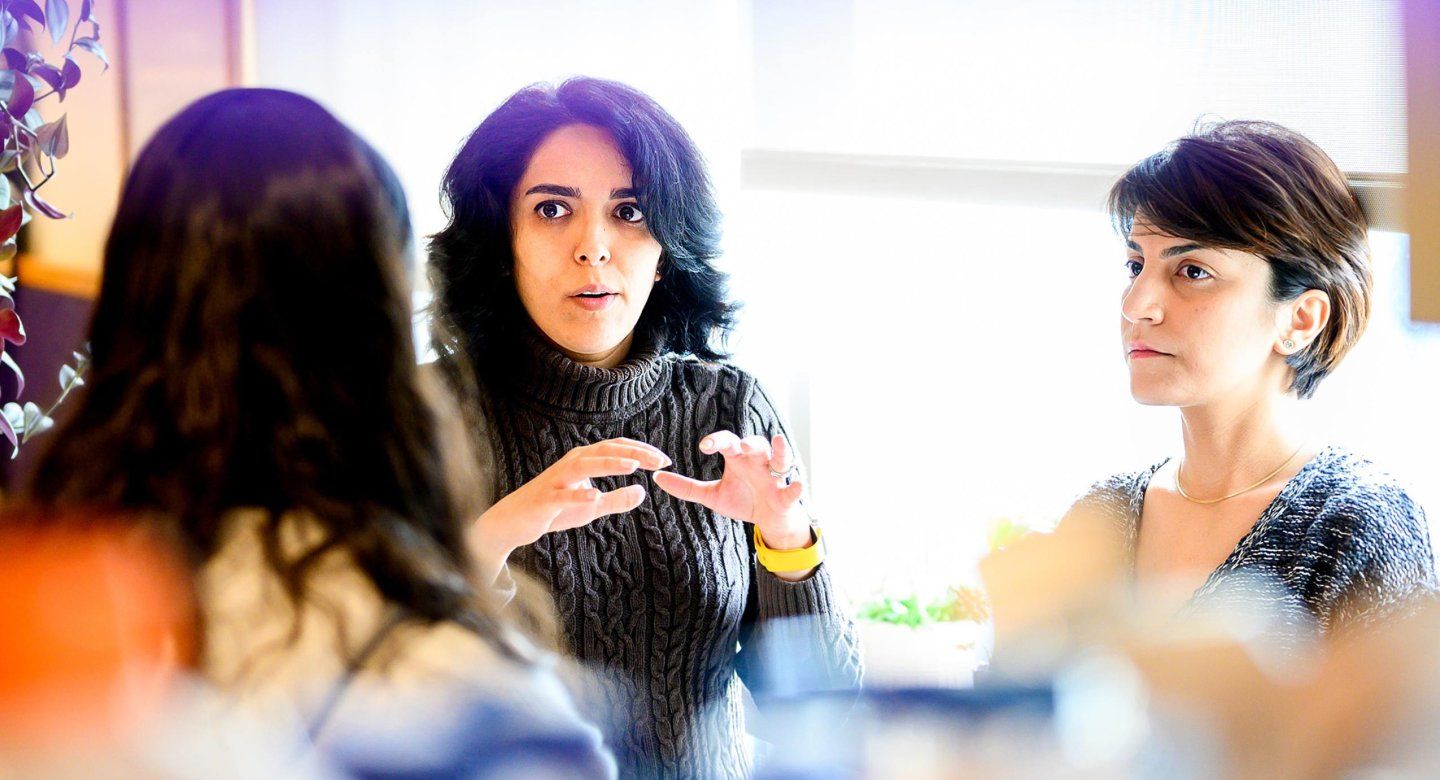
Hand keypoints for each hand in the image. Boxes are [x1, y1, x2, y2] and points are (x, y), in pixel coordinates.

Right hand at [469, 437, 670, 581]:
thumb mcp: (591, 508)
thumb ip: (616, 500)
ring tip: (634, 467)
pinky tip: (595, 496)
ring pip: (586, 466)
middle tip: (660, 461)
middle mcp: (572, 464)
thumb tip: (643, 492)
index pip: (617, 448)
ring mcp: (557, 480)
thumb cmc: (554, 510)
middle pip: (606, 451)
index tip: (665, 460)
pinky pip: (563, 495)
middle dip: (635, 453)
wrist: (513, 521)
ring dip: (610, 464)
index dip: (642, 450)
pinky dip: (579, 495)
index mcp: (584, 461)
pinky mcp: (545, 499)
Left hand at [652, 431, 810, 550]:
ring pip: (780, 458)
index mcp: (739, 459)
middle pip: (756, 444)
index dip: (717, 441)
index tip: (703, 447)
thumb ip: (686, 487)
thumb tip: (657, 478)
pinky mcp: (787, 495)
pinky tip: (797, 483)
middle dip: (750, 442)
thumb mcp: (712, 496)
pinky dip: (796, 486)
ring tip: (778, 441)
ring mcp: (775, 478)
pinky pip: (793, 489)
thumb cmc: (743, 500)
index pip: (728, 442)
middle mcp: (758, 463)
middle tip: (741, 445)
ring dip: (780, 450)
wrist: (768, 522)